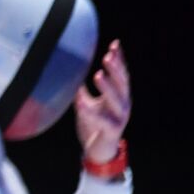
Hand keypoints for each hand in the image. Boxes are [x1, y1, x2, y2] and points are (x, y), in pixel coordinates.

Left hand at [75, 38, 130, 163]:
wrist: (98, 150)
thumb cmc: (94, 124)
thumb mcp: (87, 103)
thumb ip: (81, 90)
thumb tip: (70, 71)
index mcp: (119, 96)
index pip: (121, 74)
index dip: (119, 59)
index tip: (114, 44)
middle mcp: (123, 105)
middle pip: (123, 84)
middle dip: (116, 69)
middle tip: (108, 56)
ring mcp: (120, 118)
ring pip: (117, 100)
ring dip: (107, 87)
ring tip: (97, 74)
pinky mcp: (112, 131)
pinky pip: (102, 120)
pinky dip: (91, 111)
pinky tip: (81, 103)